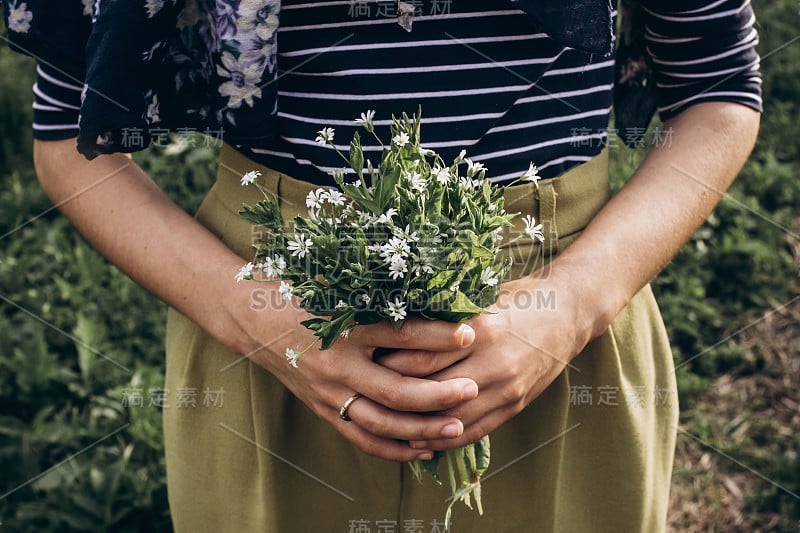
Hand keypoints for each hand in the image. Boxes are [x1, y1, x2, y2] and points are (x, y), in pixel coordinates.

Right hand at [242, 298, 480, 461]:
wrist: (258, 320)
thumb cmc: (307, 294)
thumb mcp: (341, 286)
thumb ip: (382, 292)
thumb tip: (436, 291)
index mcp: (344, 326)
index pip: (400, 335)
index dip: (437, 336)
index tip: (470, 334)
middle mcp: (337, 364)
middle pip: (395, 390)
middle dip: (438, 395)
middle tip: (473, 390)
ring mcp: (329, 392)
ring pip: (381, 422)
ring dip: (422, 429)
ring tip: (457, 428)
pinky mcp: (324, 410)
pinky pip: (362, 438)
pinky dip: (394, 448)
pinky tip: (424, 449)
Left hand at [376, 270, 595, 450]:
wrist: (569, 314)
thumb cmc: (519, 298)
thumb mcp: (482, 298)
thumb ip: (446, 316)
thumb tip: (396, 325)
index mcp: (480, 330)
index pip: (423, 357)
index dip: (391, 365)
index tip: (367, 362)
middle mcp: (493, 363)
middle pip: (432, 392)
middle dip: (398, 398)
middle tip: (369, 395)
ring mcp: (506, 388)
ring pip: (452, 419)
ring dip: (418, 426)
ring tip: (388, 424)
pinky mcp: (514, 405)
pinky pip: (475, 431)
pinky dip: (446, 439)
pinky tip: (424, 439)